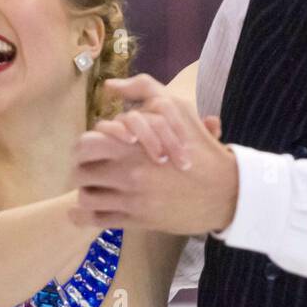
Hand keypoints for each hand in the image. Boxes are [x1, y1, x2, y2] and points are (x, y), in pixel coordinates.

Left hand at [68, 74, 237, 234]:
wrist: (226, 190)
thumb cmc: (201, 147)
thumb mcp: (178, 109)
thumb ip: (144, 89)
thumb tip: (109, 86)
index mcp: (133, 142)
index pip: (87, 142)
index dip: (89, 145)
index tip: (97, 149)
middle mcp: (128, 170)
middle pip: (80, 170)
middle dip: (82, 169)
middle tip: (90, 169)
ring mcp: (132, 197)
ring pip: (86, 196)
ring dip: (87, 192)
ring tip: (96, 190)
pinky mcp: (138, 219)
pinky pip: (96, 220)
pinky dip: (84, 216)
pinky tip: (85, 213)